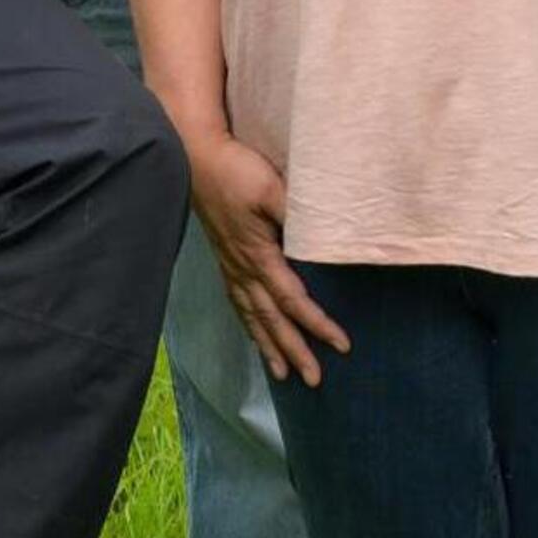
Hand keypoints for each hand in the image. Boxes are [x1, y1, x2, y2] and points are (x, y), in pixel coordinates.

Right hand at [188, 133, 349, 385]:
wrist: (196, 157)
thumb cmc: (236, 170)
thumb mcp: (272, 188)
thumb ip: (297, 214)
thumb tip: (324, 237)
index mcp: (258, 255)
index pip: (293, 300)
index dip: (317, 324)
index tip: (341, 345)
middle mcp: (242, 268)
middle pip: (271, 319)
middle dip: (292, 351)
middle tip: (313, 380)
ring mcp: (230, 265)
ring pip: (251, 316)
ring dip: (267, 346)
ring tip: (281, 374)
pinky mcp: (223, 257)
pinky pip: (237, 301)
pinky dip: (247, 324)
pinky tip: (253, 333)